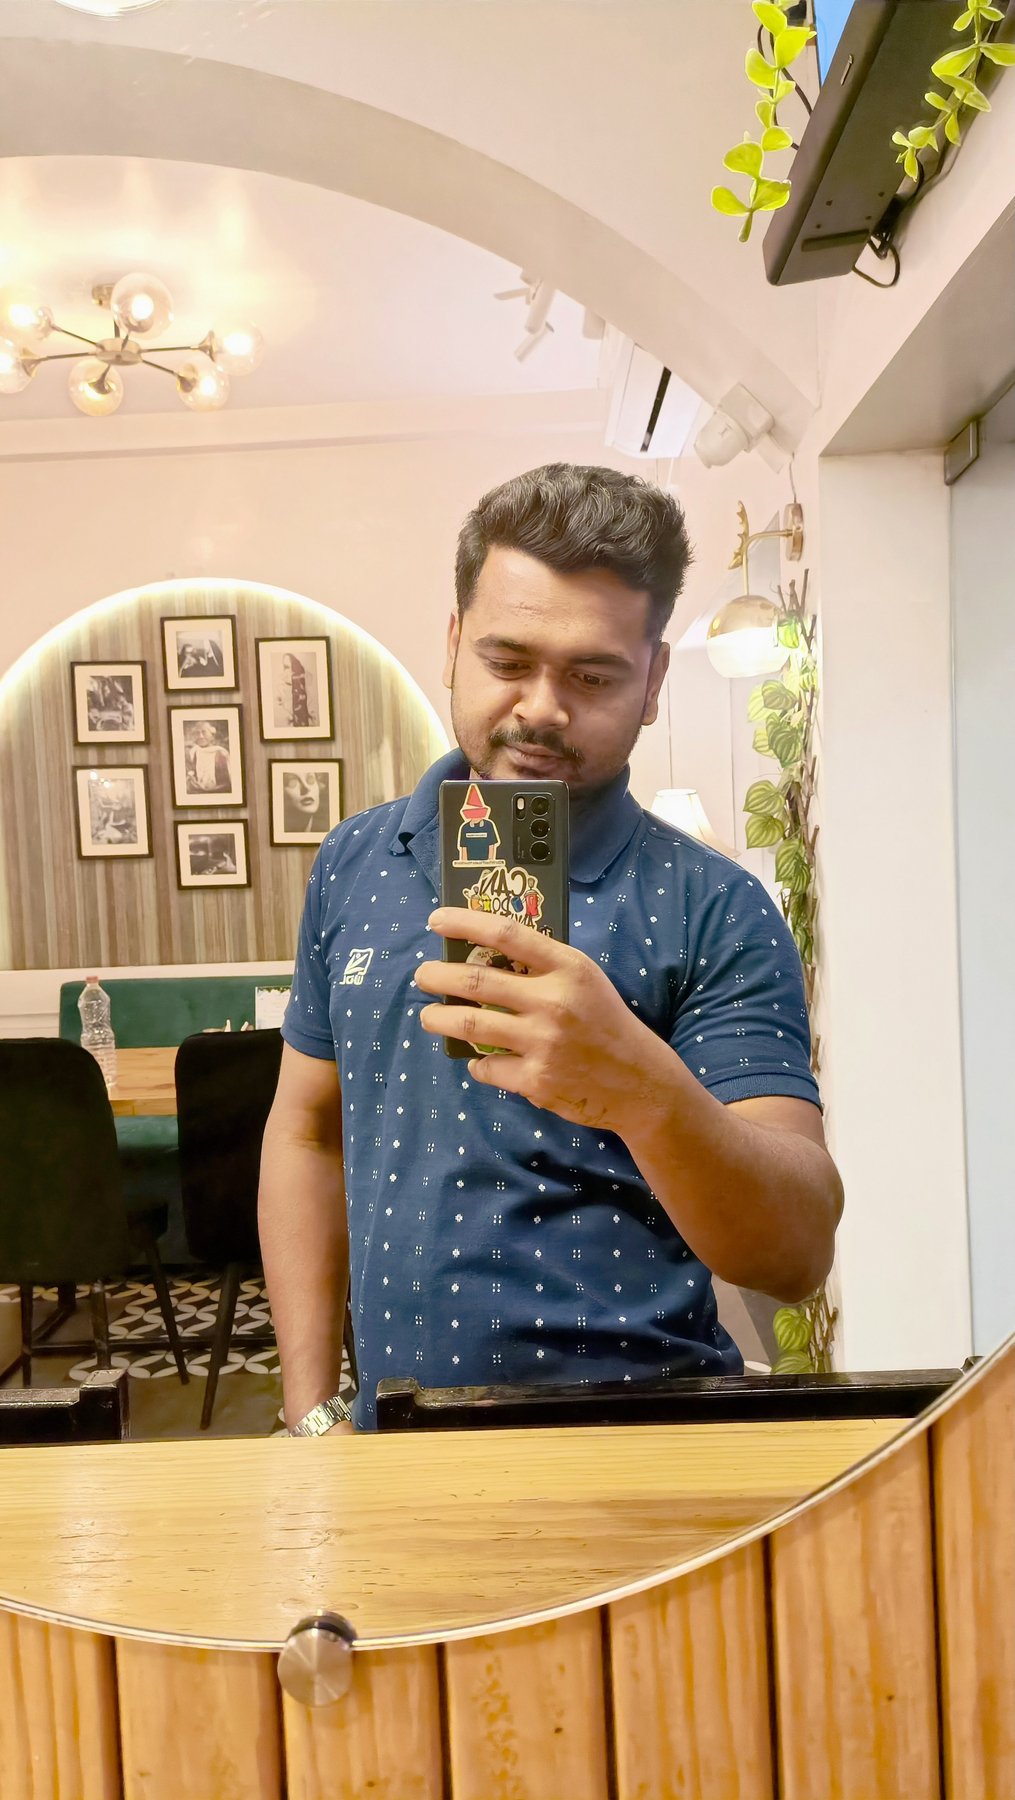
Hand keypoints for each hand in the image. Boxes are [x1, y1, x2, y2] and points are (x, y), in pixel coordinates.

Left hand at [415, 907, 673, 1131]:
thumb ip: (542, 966)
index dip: (464, 923)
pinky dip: (477, 1063)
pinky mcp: (535, 1079)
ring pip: (470, 1026)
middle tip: (423, 976)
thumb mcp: (584, 980)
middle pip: (474, 982)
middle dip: (437, 977)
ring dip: (439, 1020)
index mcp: (567, 967)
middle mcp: (553, 1001)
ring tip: (429, 1018)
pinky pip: (487, 1067)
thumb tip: (482, 955)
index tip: (436, 920)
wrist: (640, 1081)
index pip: (505, 934)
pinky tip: (479, 1059)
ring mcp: (543, 1042)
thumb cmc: (606, 1022)